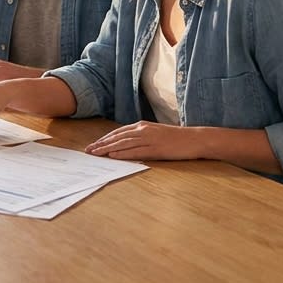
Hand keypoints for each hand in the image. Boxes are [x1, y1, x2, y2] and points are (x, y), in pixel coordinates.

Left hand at [84, 121, 200, 160]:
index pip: (118, 132)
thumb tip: (126, 145)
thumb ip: (141, 137)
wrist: (194, 139)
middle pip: (117, 137)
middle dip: (101, 144)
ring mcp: (149, 139)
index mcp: (142, 126)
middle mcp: (143, 130)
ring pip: (123, 144)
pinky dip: (123, 154)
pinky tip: (114, 156)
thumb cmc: (176, 138)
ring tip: (96, 154)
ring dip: (108, 149)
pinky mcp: (156, 148)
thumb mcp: (155, 134)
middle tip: (88, 150)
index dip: (104, 139)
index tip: (93, 145)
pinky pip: (136, 151)